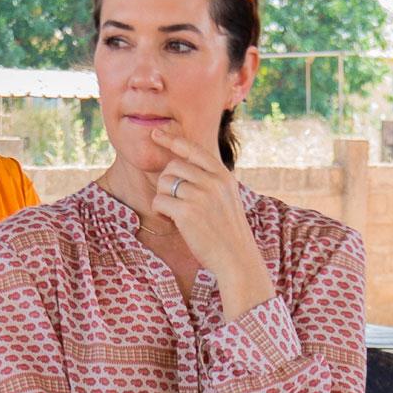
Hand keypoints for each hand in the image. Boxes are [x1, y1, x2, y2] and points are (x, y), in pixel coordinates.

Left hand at [148, 128, 273, 313]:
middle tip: (175, 201)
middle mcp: (213, 182)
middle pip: (173, 166)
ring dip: (163, 199)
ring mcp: (201, 196)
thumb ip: (209, 181)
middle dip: (166, 182)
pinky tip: (173, 222)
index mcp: (224, 176)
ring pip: (164, 184)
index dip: (172, 140)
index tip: (155, 134)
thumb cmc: (228, 232)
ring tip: (176, 214)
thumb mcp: (226, 199)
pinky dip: (160, 212)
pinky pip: (158, 201)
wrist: (237, 259)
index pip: (194, 150)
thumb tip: (179, 168)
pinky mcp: (187, 212)